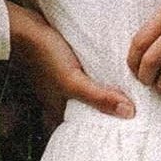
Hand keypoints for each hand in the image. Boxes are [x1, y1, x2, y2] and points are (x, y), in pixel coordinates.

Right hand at [6, 1, 134, 130]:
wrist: (27, 27)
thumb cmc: (46, 55)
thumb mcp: (73, 80)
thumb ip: (98, 97)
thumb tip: (129, 113)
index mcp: (58, 111)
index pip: (82, 131)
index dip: (101, 134)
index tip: (127, 134)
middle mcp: (60, 100)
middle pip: (86, 113)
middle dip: (105, 115)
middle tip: (133, 117)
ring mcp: (62, 83)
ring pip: (87, 95)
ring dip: (103, 95)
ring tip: (129, 95)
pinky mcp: (66, 67)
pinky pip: (86, 78)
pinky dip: (98, 79)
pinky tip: (111, 74)